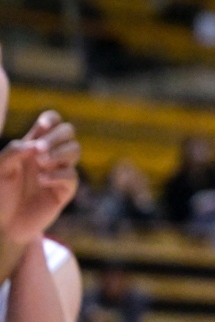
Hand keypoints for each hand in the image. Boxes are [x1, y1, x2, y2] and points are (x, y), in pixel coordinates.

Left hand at [0, 113, 80, 244]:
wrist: (4, 226)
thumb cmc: (0, 195)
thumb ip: (13, 152)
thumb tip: (35, 144)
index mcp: (35, 145)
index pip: (53, 122)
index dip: (51, 119)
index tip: (42, 126)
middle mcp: (50, 155)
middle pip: (68, 131)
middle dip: (57, 137)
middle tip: (40, 150)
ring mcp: (60, 171)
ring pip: (75, 149)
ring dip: (59, 153)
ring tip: (41, 164)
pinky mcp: (65, 190)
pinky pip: (71, 176)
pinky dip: (57, 175)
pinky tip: (42, 180)